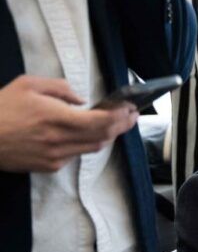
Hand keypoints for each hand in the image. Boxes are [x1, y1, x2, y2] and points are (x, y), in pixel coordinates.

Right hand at [0, 75, 137, 172]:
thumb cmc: (1, 108)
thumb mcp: (28, 85)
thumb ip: (61, 88)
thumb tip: (82, 100)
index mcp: (56, 117)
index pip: (101, 122)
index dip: (121, 117)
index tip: (130, 109)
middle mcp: (59, 140)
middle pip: (103, 136)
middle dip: (122, 126)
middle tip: (131, 116)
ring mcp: (55, 156)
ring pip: (93, 148)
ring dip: (108, 136)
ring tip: (116, 124)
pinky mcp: (49, 166)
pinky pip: (76, 155)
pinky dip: (85, 144)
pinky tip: (85, 134)